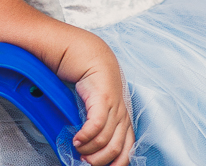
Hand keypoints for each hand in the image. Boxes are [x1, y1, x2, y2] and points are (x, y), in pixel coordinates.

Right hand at [64, 37, 134, 165]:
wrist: (85, 52)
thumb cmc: (88, 78)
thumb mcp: (94, 104)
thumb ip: (94, 122)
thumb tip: (85, 147)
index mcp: (122, 116)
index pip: (128, 149)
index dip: (117, 163)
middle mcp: (121, 112)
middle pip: (118, 149)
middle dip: (101, 162)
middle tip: (84, 162)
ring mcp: (114, 105)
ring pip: (107, 140)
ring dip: (90, 151)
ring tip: (77, 150)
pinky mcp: (103, 97)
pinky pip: (97, 126)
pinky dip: (86, 137)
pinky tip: (77, 140)